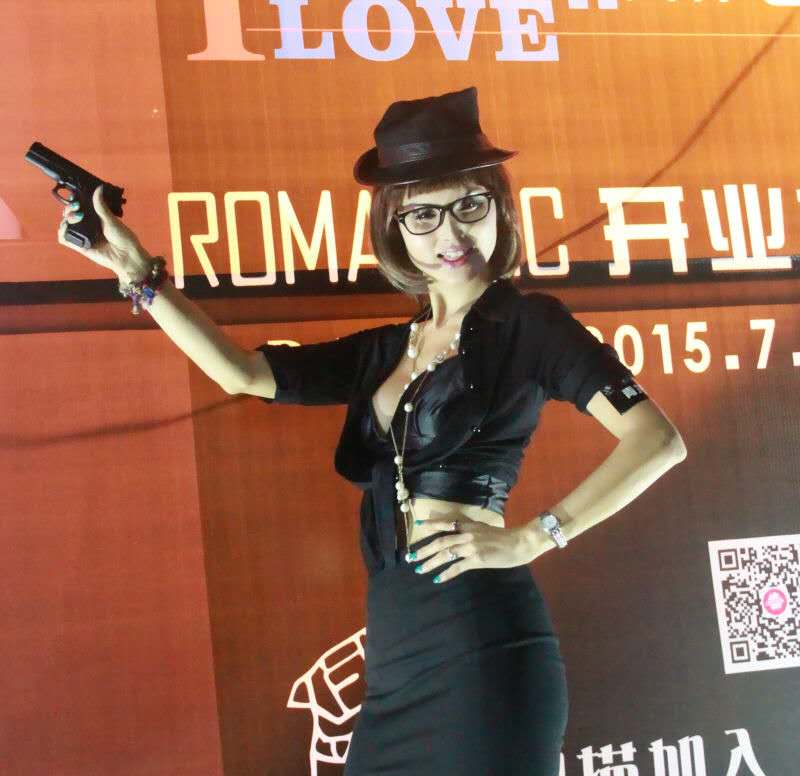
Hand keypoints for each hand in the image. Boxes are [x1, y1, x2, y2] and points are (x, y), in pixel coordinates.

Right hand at [57, 184, 149, 276]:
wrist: (127, 256)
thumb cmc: (124, 238)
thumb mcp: (111, 219)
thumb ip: (101, 206)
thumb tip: (99, 188)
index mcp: (96, 219)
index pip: (79, 209)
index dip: (74, 203)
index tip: (76, 200)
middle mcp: (88, 227)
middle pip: (70, 216)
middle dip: (69, 210)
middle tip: (76, 208)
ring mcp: (83, 237)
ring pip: (65, 226)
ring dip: (65, 220)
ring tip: (74, 218)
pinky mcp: (80, 247)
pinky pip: (65, 240)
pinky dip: (62, 233)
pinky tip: (67, 227)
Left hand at [406, 517, 549, 583]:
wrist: (520, 542)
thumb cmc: (504, 537)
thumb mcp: (484, 529)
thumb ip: (470, 530)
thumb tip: (458, 534)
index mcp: (469, 525)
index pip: (446, 523)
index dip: (432, 524)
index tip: (418, 525)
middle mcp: (467, 534)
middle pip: (440, 541)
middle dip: (424, 549)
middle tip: (411, 557)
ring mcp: (471, 547)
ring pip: (446, 554)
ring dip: (431, 562)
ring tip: (420, 569)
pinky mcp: (477, 559)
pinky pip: (458, 567)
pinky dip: (446, 573)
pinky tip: (438, 579)